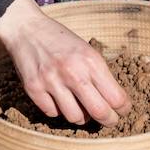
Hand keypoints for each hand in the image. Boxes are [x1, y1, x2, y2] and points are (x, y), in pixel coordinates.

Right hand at [0, 0, 130, 126]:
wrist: (26, 29)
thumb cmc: (60, 40)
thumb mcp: (87, 50)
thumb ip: (98, 74)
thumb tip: (112, 102)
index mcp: (91, 61)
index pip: (116, 97)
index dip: (123, 108)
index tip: (122, 110)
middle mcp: (73, 72)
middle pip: (100, 112)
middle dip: (109, 120)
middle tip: (109, 120)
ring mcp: (52, 82)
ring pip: (75, 118)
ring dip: (82, 117)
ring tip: (81, 108)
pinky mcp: (34, 89)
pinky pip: (53, 113)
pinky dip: (58, 110)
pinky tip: (59, 99)